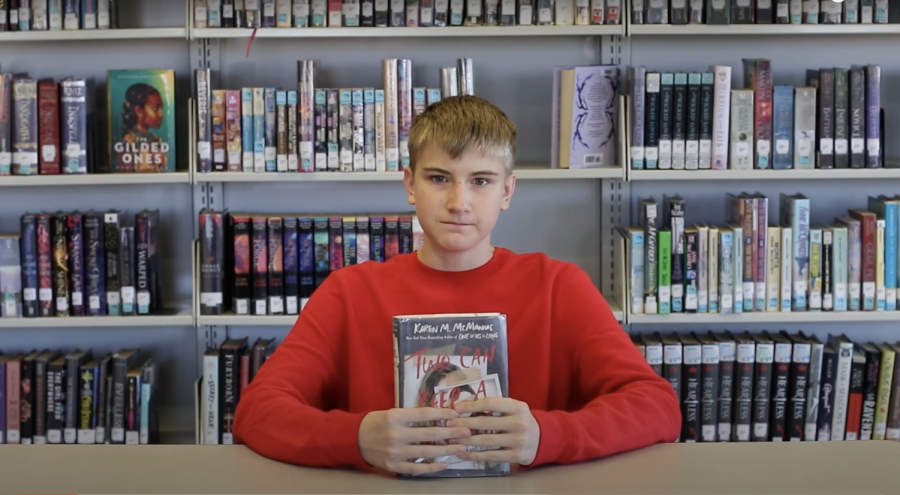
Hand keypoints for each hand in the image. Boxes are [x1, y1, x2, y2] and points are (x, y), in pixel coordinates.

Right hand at [357, 407, 473, 474]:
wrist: (354, 439)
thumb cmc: (376, 422)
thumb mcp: (392, 413)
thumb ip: (413, 416)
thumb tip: (439, 417)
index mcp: (395, 417)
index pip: (424, 414)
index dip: (443, 414)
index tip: (457, 414)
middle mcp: (396, 435)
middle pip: (429, 434)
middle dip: (451, 433)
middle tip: (467, 431)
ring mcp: (395, 452)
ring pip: (426, 452)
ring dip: (447, 450)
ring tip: (462, 447)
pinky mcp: (394, 466)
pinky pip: (417, 468)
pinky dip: (433, 466)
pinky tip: (445, 463)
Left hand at [447, 397, 540, 465]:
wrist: (543, 439)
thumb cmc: (521, 420)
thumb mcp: (513, 408)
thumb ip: (495, 406)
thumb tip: (465, 405)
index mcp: (517, 407)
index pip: (491, 403)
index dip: (472, 405)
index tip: (456, 408)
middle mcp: (518, 423)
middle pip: (485, 423)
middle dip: (463, 424)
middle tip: (448, 424)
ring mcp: (518, 441)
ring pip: (486, 441)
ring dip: (465, 441)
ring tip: (451, 439)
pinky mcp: (516, 456)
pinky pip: (491, 455)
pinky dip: (475, 455)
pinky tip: (463, 453)